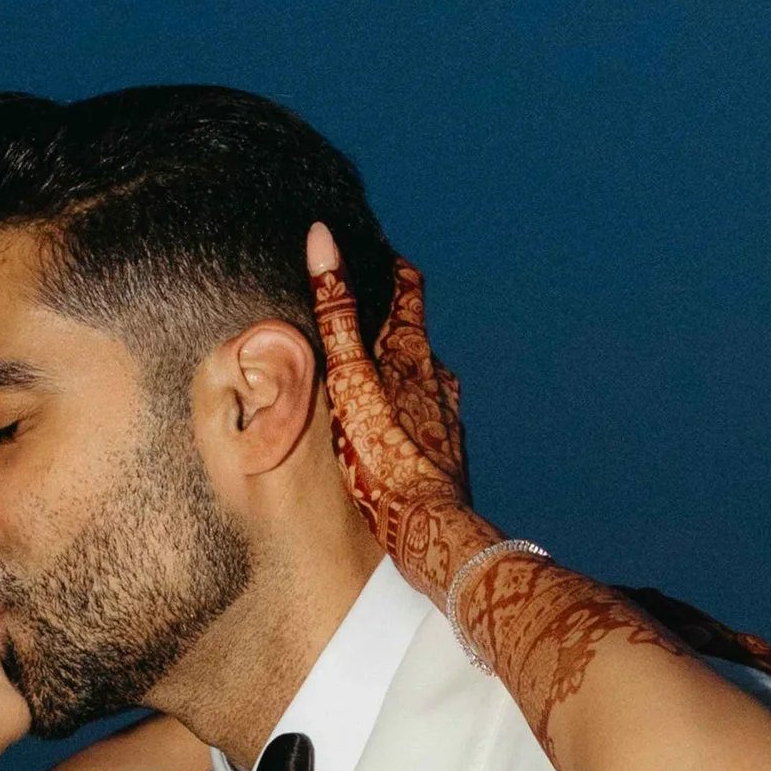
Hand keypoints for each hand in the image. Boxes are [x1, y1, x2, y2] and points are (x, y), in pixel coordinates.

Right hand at [307, 227, 475, 593]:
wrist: (427, 531)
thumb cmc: (382, 457)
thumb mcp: (349, 380)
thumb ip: (335, 314)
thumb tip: (323, 239)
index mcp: (413, 355)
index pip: (408, 289)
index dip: (389, 266)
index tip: (370, 252)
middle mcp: (438, 379)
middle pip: (413, 334)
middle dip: (386, 320)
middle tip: (356, 314)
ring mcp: (446, 417)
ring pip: (422, 378)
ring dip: (398, 369)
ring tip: (368, 375)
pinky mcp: (447, 452)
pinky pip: (426, 417)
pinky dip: (407, 410)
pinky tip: (391, 429)